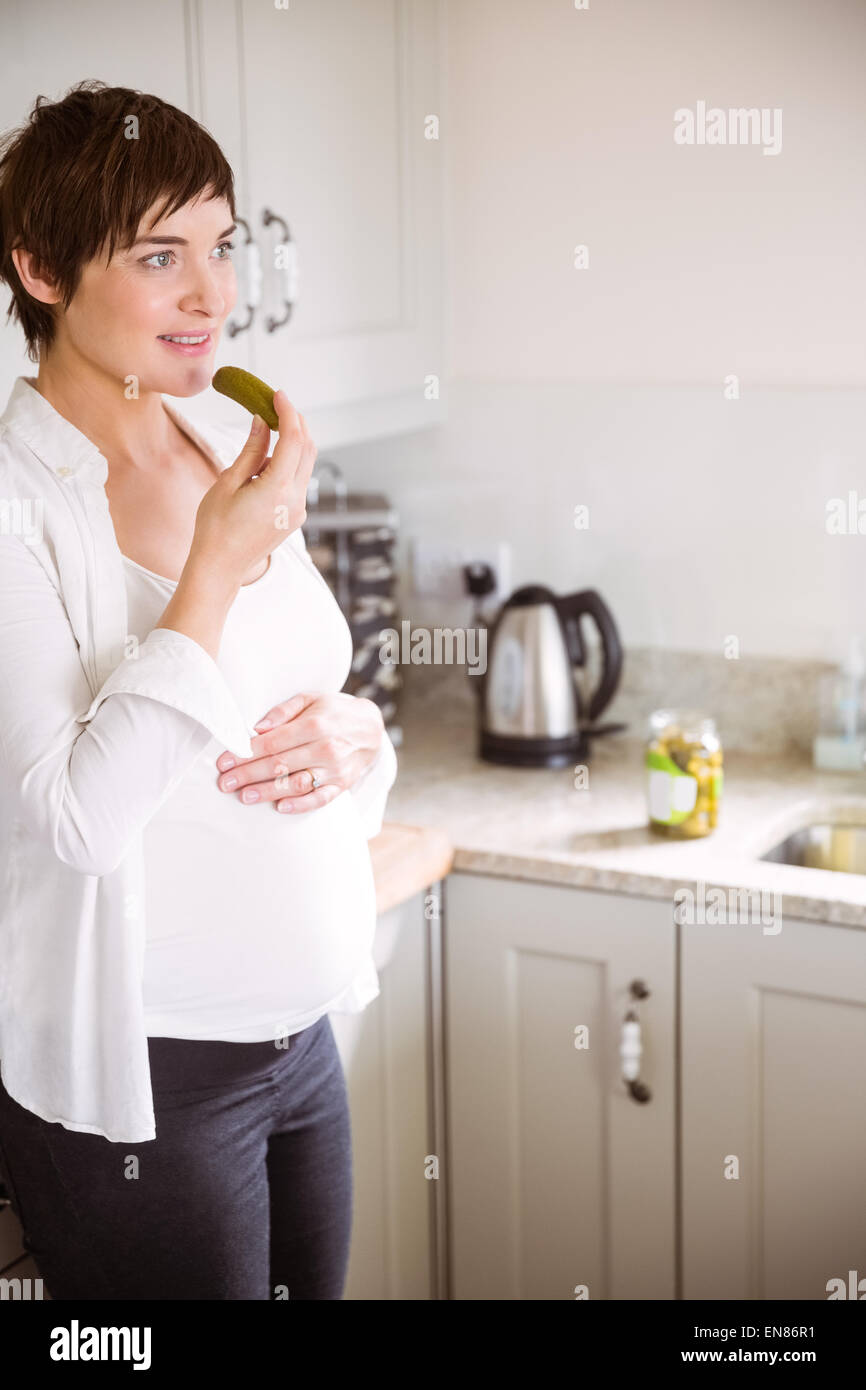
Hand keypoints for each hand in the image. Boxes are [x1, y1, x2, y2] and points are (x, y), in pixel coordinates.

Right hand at [190, 390, 316, 586]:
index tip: (277, 394)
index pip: (294, 439)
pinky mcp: (295, 515)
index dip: (287, 412)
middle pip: (308, 448)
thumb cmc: (215, 527)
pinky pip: (298, 480)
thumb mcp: (228, 482)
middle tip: (275, 406)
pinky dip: (288, 463)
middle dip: (295, 423)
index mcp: (278, 490)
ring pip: (306, 464)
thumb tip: (262, 421)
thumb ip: (251, 451)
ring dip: (292, 443)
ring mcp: (299, 509)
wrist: (220, 567)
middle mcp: (296, 499)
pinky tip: (264, 465)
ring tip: (264, 436)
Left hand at [214, 692, 384, 812]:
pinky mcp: (342, 785)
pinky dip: (301, 805)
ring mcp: (335, 769)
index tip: (224, 761)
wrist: (372, 728)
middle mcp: (325, 748)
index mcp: (315, 725)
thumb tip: (257, 727)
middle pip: (280, 764)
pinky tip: (280, 807)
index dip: (246, 753)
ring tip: (244, 796)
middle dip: (248, 774)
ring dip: (268, 792)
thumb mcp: (310, 698)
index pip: (273, 742)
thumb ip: (283, 711)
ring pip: (296, 784)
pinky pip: (320, 799)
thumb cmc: (334, 711)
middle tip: (225, 783)